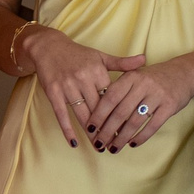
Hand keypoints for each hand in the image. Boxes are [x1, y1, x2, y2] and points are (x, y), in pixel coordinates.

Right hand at [23, 26, 145, 148]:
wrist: (49, 47)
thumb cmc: (78, 54)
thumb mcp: (101, 56)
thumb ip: (122, 63)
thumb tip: (144, 60)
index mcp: (97, 72)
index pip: (112, 98)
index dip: (120, 115)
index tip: (128, 129)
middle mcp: (83, 79)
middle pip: (99, 109)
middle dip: (107, 128)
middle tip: (116, 144)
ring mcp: (67, 86)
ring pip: (82, 114)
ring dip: (91, 133)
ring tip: (100, 147)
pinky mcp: (53, 92)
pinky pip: (62, 114)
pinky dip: (67, 130)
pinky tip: (74, 143)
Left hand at [83, 55, 193, 150]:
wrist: (183, 73)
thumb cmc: (152, 79)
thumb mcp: (134, 77)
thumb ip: (118, 91)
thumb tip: (99, 115)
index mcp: (130, 77)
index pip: (109, 98)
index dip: (98, 114)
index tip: (90, 128)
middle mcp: (143, 85)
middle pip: (120, 112)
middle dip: (107, 130)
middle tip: (99, 143)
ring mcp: (157, 95)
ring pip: (135, 121)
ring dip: (122, 137)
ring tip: (114, 148)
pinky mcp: (170, 106)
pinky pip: (152, 125)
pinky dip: (141, 137)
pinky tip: (132, 144)